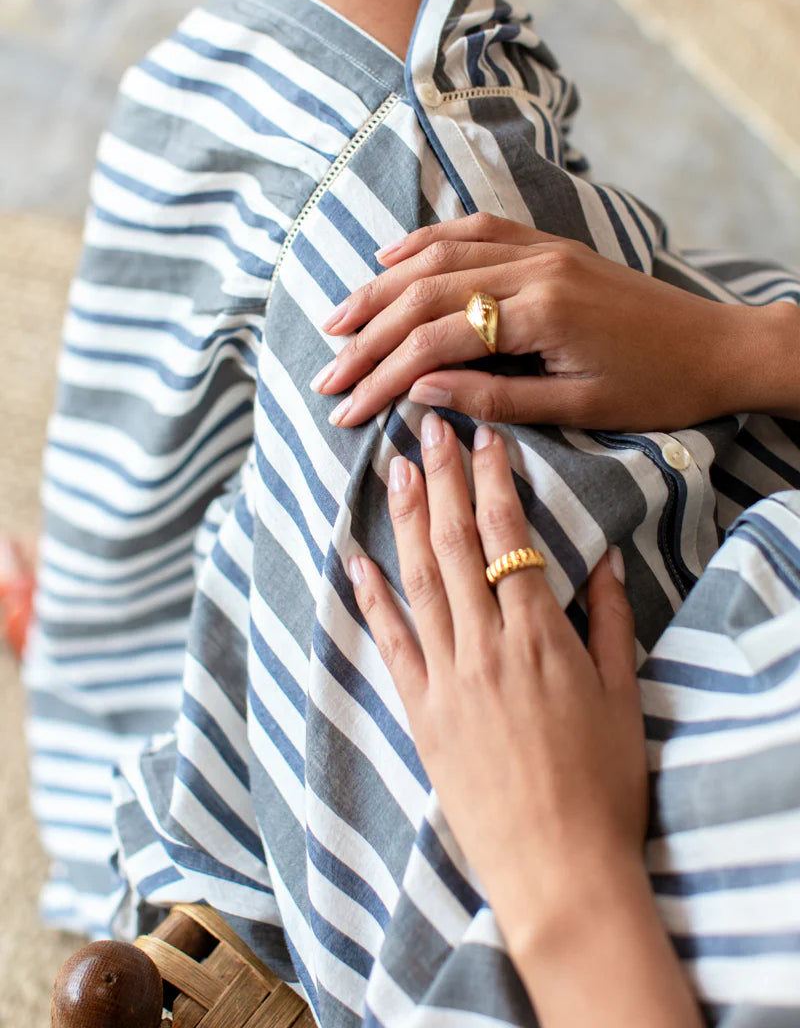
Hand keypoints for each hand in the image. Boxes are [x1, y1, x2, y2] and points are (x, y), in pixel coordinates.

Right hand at [314, 213, 778, 429]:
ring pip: (440, 257)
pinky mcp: (549, 245)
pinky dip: (427, 243)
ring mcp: (541, 249)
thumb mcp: (579, 409)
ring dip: (382, 288)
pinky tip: (391, 260)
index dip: (382, 375)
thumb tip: (419, 391)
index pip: (436, 341)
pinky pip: (475, 232)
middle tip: (327, 372)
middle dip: (368, 335)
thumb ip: (495, 398)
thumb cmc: (657, 387)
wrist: (718, 347)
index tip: (345, 408)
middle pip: (425, 295)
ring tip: (338, 320)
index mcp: (542, 313)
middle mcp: (534, 268)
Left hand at [349, 413, 647, 953]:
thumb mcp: (622, 695)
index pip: (511, 537)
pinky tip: (355, 559)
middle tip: (427, 428)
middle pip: (457, 544)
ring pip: (419, 580)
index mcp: (540, 635)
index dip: (494, 482)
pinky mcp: (419, 712)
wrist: (558, 868)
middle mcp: (485, 645)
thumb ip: (610, 621)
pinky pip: (390, 643)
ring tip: (394, 470)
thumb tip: (600, 560)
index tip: (483, 439)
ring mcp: (446, 678)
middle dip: (442, 479)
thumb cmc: (602, 783)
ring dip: (406, 520)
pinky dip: (370, 598)